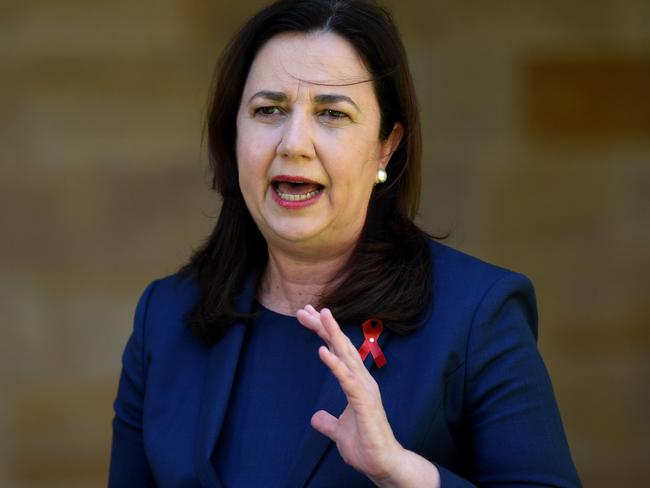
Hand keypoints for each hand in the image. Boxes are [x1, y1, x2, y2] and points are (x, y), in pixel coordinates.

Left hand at [296, 305, 401, 482]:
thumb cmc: (365, 445)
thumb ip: (328, 422)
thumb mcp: (338, 431)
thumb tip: (316, 418)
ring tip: (320, 315)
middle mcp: (362, 380)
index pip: (338, 351)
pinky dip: (335, 364)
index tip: (307, 317)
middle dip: (324, 326)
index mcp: (357, 382)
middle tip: (305, 309)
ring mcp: (364, 388)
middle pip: (341, 346)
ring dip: (332, 334)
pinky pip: (346, 379)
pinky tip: (322, 351)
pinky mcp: (364, 401)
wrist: (383, 464)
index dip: (323, 333)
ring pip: (347, 355)